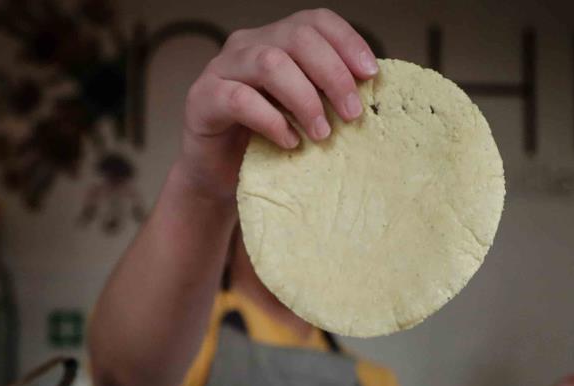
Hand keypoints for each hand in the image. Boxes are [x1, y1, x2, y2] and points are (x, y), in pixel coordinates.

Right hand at [176, 8, 378, 204]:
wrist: (219, 175)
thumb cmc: (265, 143)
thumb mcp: (302, 114)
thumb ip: (326, 96)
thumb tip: (370, 94)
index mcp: (275, 40)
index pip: (315, 21)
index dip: (347, 41)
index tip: (371, 74)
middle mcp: (247, 45)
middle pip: (297, 37)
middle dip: (332, 74)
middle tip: (352, 113)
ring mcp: (221, 69)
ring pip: (269, 63)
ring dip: (305, 98)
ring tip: (322, 133)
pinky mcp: (202, 99)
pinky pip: (239, 99)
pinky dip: (271, 121)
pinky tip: (289, 142)